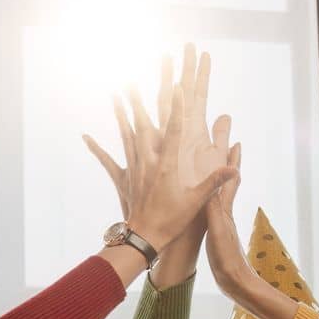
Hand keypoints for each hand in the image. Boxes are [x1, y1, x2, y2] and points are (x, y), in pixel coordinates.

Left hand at [83, 47, 235, 252]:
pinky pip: (106, 161)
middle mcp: (147, 162)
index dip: (177, 107)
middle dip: (138, 101)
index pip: (174, 130)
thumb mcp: (196, 202)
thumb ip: (214, 182)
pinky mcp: (122, 179)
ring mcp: (133, 169)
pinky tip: (85, 136)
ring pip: (125, 135)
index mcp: (166, 166)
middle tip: (132, 79)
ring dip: (120, 113)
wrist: (145, 239)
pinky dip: (96, 148)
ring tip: (115, 93)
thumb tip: (233, 169)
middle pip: (142, 125)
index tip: (177, 87)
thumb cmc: (172, 221)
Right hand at [202, 140, 256, 295]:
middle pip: (229, 184)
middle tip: (230, 147)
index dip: (233, 162)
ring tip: (215, 170)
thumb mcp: (217, 230)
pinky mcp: (217, 236)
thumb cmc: (226, 258)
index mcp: (225, 210)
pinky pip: (212, 212)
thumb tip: (212, 182)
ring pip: (221, 196)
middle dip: (230, 165)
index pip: (230, 180)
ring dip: (219, 181)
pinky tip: (206, 204)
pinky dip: (210, 201)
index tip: (235, 142)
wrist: (235, 283)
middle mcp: (226, 214)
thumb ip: (214, 208)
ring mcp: (223, 225)